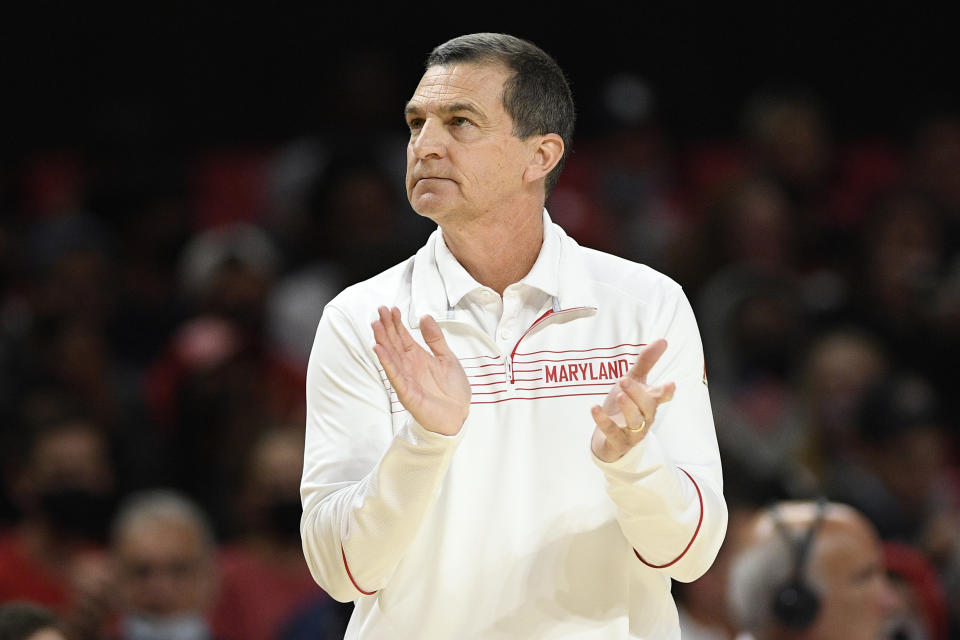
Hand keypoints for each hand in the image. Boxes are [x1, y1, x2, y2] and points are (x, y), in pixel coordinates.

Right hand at [372, 306, 469, 435]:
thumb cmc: (453, 391)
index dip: (397, 322)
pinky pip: (394, 375)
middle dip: (387, 326)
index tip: (392, 308)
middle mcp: (409, 366)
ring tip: (376, 324)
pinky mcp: (406, 391)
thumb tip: (425, 317)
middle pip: (394, 342)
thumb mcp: (447, 357)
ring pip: (390, 356)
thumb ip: (435, 338)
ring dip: (382, 340)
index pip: (403, 336)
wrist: (459, 415)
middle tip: (380, 310)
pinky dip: (386, 362)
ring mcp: (406, 378)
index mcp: (418, 357)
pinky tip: (379, 349)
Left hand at [590, 339, 675, 462]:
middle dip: (637, 394)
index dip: (666, 392)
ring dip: (627, 408)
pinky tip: (594, 408)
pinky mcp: (617, 441)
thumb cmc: (624, 406)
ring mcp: (632, 431)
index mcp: (649, 402)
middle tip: (624, 380)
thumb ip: (646, 362)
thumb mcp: (634, 381)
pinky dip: (603, 421)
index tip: (670, 384)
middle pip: (647, 407)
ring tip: (618, 395)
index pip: (661, 397)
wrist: (609, 437)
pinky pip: (611, 432)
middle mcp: (644, 417)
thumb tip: (662, 340)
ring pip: (634, 421)